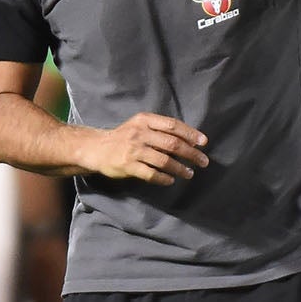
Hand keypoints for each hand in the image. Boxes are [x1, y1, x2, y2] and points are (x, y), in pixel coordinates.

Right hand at [82, 113, 208, 185]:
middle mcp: (140, 134)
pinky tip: (171, 180)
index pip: (173, 126)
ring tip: (190, 173)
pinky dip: (163, 178)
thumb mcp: (139, 125)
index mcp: (145, 120)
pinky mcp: (128, 166)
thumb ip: (159, 129)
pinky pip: (151, 174)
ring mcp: (134, 150)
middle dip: (191, 154)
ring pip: (164, 161)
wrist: (96, 148)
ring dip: (180, 168)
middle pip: (172, 144)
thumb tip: (189, 139)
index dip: (190, 134)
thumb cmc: (124, 136)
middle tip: (203, 162)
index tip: (203, 142)